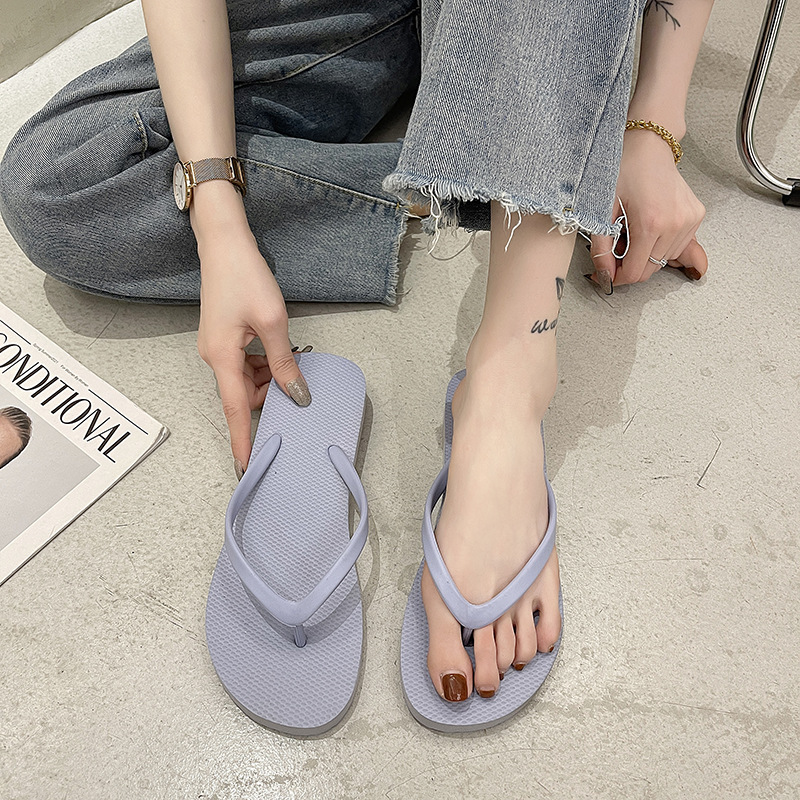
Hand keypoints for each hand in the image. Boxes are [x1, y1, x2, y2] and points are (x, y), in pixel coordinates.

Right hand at [195, 227, 309, 474]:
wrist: (224, 243)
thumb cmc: (246, 277)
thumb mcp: (272, 322)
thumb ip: (284, 362)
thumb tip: (296, 394)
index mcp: (222, 357)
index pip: (234, 409)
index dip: (243, 439)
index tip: (246, 466)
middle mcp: (214, 357)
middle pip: (243, 395)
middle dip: (270, 397)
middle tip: (298, 389)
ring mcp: (218, 348)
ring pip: (246, 381)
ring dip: (270, 379)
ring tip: (293, 363)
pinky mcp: (224, 339)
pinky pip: (245, 365)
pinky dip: (264, 365)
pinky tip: (282, 354)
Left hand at [588, 129, 707, 289]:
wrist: (648, 146)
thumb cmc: (625, 171)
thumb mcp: (603, 210)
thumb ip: (602, 248)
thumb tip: (604, 275)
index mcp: (651, 223)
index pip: (636, 272)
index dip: (618, 277)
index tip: (607, 273)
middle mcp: (675, 224)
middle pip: (651, 269)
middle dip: (631, 266)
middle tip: (617, 249)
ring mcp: (690, 220)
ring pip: (664, 260)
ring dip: (646, 256)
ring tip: (634, 233)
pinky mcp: (696, 216)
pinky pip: (678, 247)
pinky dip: (662, 246)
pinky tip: (651, 233)